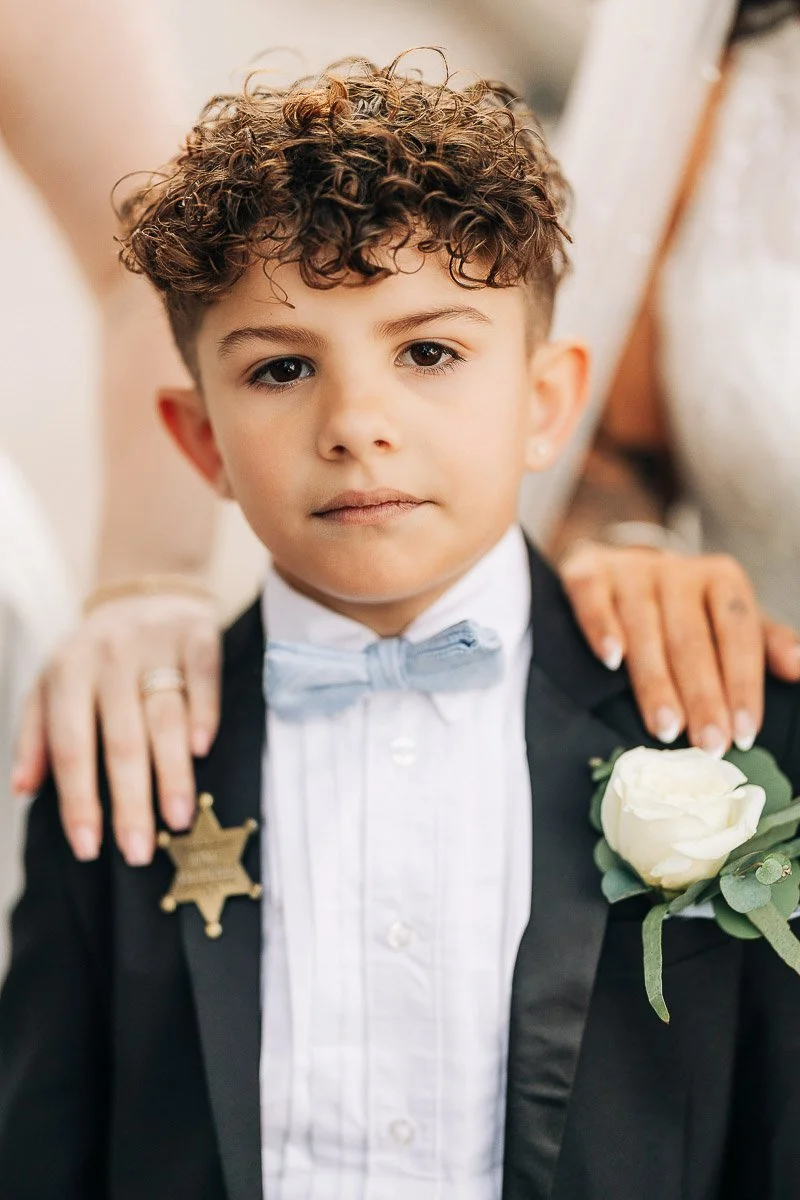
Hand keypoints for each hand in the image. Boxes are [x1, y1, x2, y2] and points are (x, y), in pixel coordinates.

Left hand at [11, 591, 220, 865]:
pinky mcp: (198, 634)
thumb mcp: (50, 685)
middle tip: (138, 851)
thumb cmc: (92, 655)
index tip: (88, 848)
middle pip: (121, 739)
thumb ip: (34, 736)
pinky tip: (202, 750)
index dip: (78, 799)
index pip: (70, 745)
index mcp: (66, 672)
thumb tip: (24, 789)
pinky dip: (204, 713)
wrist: (143, 592)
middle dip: (130, 800)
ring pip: (165, 715)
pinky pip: (203, 677)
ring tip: (176, 819)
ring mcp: (156, 643)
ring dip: (172, 771)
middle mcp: (109, 656)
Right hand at [559, 542, 799, 754]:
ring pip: (644, 627)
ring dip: (655, 680)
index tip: (744, 733)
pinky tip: (610, 660)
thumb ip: (765, 643)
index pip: (737, 633)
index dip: (742, 684)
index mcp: (720, 579)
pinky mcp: (586, 572)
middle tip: (708, 745)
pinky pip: (593, 599)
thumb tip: (799, 668)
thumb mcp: (727, 619)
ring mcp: (629, 570)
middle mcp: (676, 570)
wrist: (617, 565)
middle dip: (702, 695)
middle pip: (692, 637)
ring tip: (665, 729)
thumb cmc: (682, 607)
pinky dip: (601, 627)